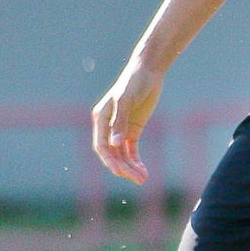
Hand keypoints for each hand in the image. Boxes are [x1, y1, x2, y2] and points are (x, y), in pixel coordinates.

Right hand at [91, 59, 163, 184]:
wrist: (148, 71)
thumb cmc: (135, 82)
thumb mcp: (127, 100)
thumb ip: (120, 122)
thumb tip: (115, 143)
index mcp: (101, 118)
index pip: (101, 145)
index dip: (109, 160)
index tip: (120, 172)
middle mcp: (108, 126)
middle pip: (112, 153)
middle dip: (123, 167)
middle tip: (137, 179)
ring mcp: (120, 129)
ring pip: (122, 154)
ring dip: (131, 167)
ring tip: (143, 178)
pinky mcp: (132, 130)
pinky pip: (131, 150)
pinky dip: (136, 161)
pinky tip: (143, 171)